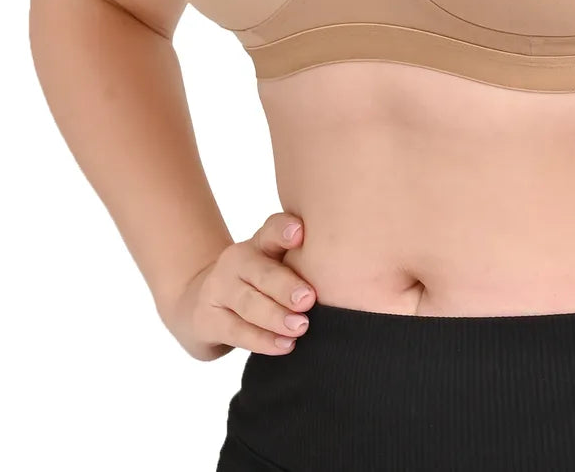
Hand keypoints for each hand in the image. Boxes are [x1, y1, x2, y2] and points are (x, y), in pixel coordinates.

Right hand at [159, 212, 315, 361]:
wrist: (204, 305)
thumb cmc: (262, 285)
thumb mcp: (279, 267)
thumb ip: (311, 265)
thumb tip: (370, 277)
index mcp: (261, 242)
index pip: (272, 229)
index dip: (284, 229)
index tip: (301, 233)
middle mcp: (238, 259)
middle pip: (261, 270)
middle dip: (285, 285)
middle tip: (309, 300)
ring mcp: (219, 288)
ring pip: (249, 302)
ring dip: (276, 317)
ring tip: (301, 328)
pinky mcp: (208, 318)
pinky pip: (237, 330)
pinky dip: (262, 340)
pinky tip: (284, 345)